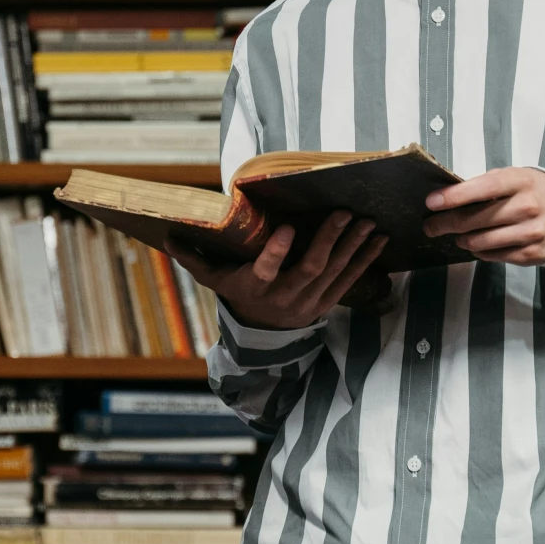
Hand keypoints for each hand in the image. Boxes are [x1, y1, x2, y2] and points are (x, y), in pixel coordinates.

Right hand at [167, 211, 384, 330]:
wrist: (261, 330)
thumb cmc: (237, 291)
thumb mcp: (213, 277)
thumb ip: (192, 256)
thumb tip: (166, 235)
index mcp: (256, 287)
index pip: (265, 270)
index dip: (276, 252)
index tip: (286, 228)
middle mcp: (284, 296)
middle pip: (310, 267)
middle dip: (328, 240)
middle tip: (343, 213)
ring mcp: (309, 301)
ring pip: (334, 272)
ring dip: (353, 246)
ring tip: (368, 222)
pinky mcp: (326, 302)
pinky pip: (349, 280)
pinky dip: (365, 260)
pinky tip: (378, 240)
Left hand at [423, 167, 544, 265]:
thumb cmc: (532, 191)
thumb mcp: (515, 178)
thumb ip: (487, 185)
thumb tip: (448, 196)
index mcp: (520, 182)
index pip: (482, 189)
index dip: (454, 196)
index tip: (431, 202)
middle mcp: (527, 207)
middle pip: (475, 220)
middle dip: (445, 223)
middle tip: (429, 226)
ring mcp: (531, 233)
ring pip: (481, 242)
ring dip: (462, 240)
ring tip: (457, 235)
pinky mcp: (531, 254)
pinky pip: (493, 256)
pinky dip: (480, 251)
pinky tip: (478, 244)